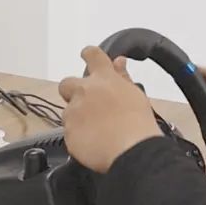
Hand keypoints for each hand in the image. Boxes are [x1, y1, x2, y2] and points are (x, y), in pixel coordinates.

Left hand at [58, 47, 162, 172]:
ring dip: (78, 118)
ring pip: (69, 111)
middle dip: (72, 91)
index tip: (88, 56)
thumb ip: (122, 77)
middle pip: (66, 83)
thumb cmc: (139, 124)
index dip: (89, 54)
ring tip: (98, 131)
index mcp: (104, 79)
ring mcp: (74, 112)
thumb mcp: (135, 95)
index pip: (92, 55)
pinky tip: (94, 142)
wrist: (131, 150)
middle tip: (87, 104)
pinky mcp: (68, 132)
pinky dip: (79, 136)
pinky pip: (69, 132)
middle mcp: (84, 91)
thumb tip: (118, 62)